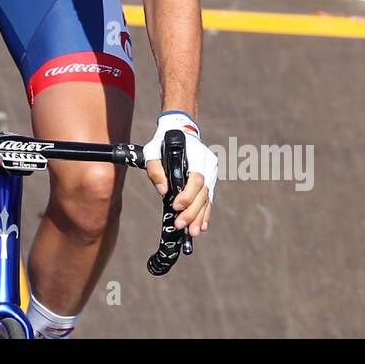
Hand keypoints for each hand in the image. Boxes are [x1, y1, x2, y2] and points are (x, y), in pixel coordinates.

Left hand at [144, 111, 216, 238]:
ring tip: (193, 232)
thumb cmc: (163, 143)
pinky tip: (201, 226)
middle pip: (203, 191)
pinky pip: (209, 198)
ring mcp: (211, 172)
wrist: (179, 131)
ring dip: (200, 216)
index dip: (187, 195)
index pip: (196, 178)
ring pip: (207, 197)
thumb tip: (162, 191)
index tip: (175, 206)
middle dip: (192, 211)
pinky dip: (205, 213)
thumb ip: (156, 170)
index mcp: (196, 155)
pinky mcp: (210, 180)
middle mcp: (207, 164)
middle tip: (181, 226)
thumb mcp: (153, 151)